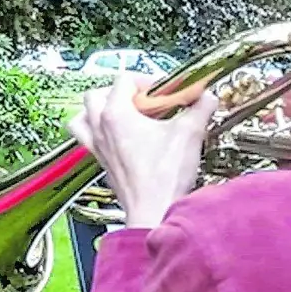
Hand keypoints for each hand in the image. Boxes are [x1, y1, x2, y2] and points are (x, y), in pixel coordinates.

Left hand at [67, 74, 219, 229]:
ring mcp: (98, 147)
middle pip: (96, 95)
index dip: (147, 80)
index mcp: (116, 115)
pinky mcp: (103, 164)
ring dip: (98, 111)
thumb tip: (207, 98)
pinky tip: (121, 138)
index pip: (124, 80)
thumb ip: (200, 108)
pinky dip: (99, 133)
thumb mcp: (189, 134)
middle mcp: (100, 129)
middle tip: (144, 99)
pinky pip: (88, 140)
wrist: (153, 211)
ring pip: (83, 118)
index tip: (165, 91)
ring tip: (122, 114)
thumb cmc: (163, 178)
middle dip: (120, 92)